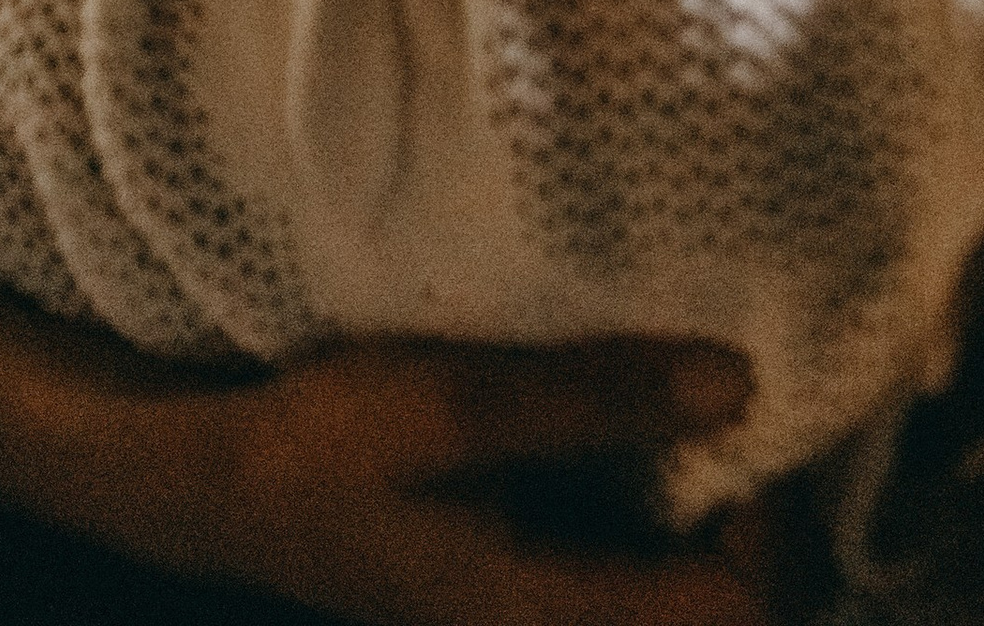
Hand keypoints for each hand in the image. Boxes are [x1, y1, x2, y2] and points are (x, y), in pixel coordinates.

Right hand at [106, 333, 766, 625]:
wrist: (218, 484)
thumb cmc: (326, 444)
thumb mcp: (456, 401)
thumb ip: (595, 397)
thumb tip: (740, 381)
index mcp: (546, 619)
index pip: (730, 613)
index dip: (766, 521)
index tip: (745, 416)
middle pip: (712, 612)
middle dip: (744, 513)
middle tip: (729, 399)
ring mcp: (532, 613)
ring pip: (668, 586)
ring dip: (696, 501)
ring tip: (689, 396)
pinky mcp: (515, 576)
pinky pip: (622, 559)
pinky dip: (647, 497)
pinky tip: (625, 415)